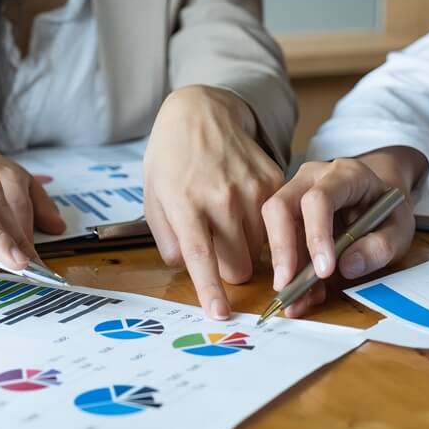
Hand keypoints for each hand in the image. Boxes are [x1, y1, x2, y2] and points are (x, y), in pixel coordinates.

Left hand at [143, 86, 284, 319]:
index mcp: (185, 201)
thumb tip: (189, 267)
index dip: (210, 290)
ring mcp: (251, 187)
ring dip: (246, 246)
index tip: (221, 315)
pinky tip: (243, 203)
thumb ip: (169, 238)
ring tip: (229, 218)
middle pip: (238, 263)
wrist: (201, 113)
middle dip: (229, 266)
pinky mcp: (273, 180)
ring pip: (260, 248)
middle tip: (217, 245)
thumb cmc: (172, 159)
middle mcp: (220, 195)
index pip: (200, 255)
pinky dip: (260, 224)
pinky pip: (274, 224)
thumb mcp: (154, 197)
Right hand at [260, 147, 425, 316]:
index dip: (316, 234)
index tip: (323, 270)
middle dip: (283, 249)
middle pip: (281, 206)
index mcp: (346, 174)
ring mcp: (296, 192)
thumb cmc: (388, 211)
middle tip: (288, 286)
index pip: (319, 198)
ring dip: (283, 265)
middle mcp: (313, 178)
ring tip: (298, 299)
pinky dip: (289, 270)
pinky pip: (280, 240)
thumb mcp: (400, 229)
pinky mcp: (288, 213)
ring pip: (274, 225)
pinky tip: (302, 294)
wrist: (378, 200)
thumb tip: (348, 266)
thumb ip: (381, 246)